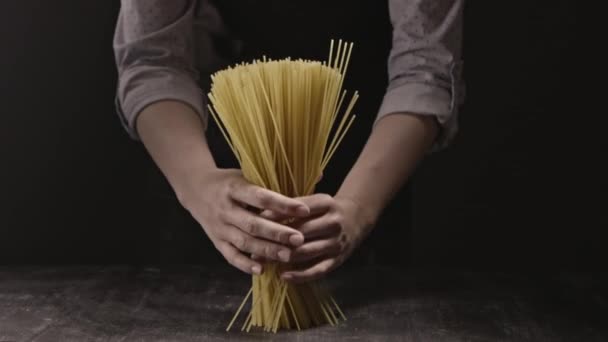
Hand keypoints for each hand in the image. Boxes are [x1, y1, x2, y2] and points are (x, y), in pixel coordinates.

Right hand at [177, 168, 310, 274]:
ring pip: (244, 242)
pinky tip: (262, 270)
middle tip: (300, 239)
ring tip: (289, 256)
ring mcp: (219, 227)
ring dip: (266, 251)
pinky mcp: (216, 241)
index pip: (260, 196)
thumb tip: (319, 173)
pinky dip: (245, 264)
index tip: (304, 209)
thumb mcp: (249, 171)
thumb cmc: (230, 181)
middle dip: (277, 233)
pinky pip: (231, 255)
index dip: (283, 204)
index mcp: (234, 188)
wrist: (195, 188)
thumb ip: (279, 177)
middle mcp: (225, 208)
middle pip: (253, 223)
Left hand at [263, 194, 375, 282]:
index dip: (278, 214)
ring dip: (284, 257)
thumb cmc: (326, 209)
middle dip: (277, 238)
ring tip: (264, 261)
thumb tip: (261, 214)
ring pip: (307, 251)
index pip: (298, 208)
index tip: (257, 218)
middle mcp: (333, 222)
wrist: (357, 216)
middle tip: (255, 244)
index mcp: (326, 203)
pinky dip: (300, 275)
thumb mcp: (314, 200)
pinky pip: (318, 269)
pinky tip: (284, 276)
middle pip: (302, 231)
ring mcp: (337, 242)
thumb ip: (293, 206)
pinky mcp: (338, 259)